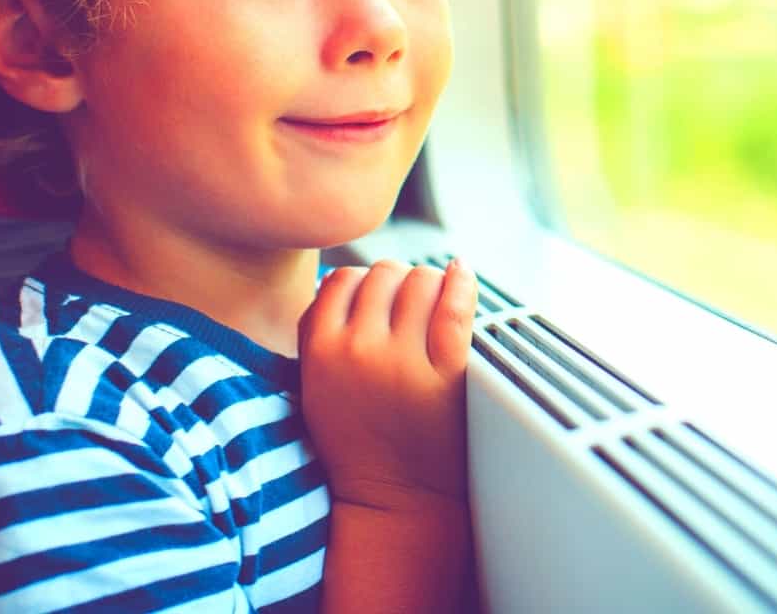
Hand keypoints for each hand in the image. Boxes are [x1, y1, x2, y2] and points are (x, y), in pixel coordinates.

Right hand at [298, 260, 477, 508]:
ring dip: (429, 284)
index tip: (379, 298)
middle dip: (398, 283)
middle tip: (410, 305)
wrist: (394, 501)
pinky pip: (455, 306)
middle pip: (384, 275)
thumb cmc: (357, 444)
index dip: (363, 283)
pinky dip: (462, 282)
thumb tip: (339, 279)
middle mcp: (358, 350)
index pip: (341, 279)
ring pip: (420, 281)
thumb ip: (318, 334)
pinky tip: (462, 276)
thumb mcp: (314, 388)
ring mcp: (403, 361)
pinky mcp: (446, 373)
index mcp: (320, 352)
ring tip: (434, 303)